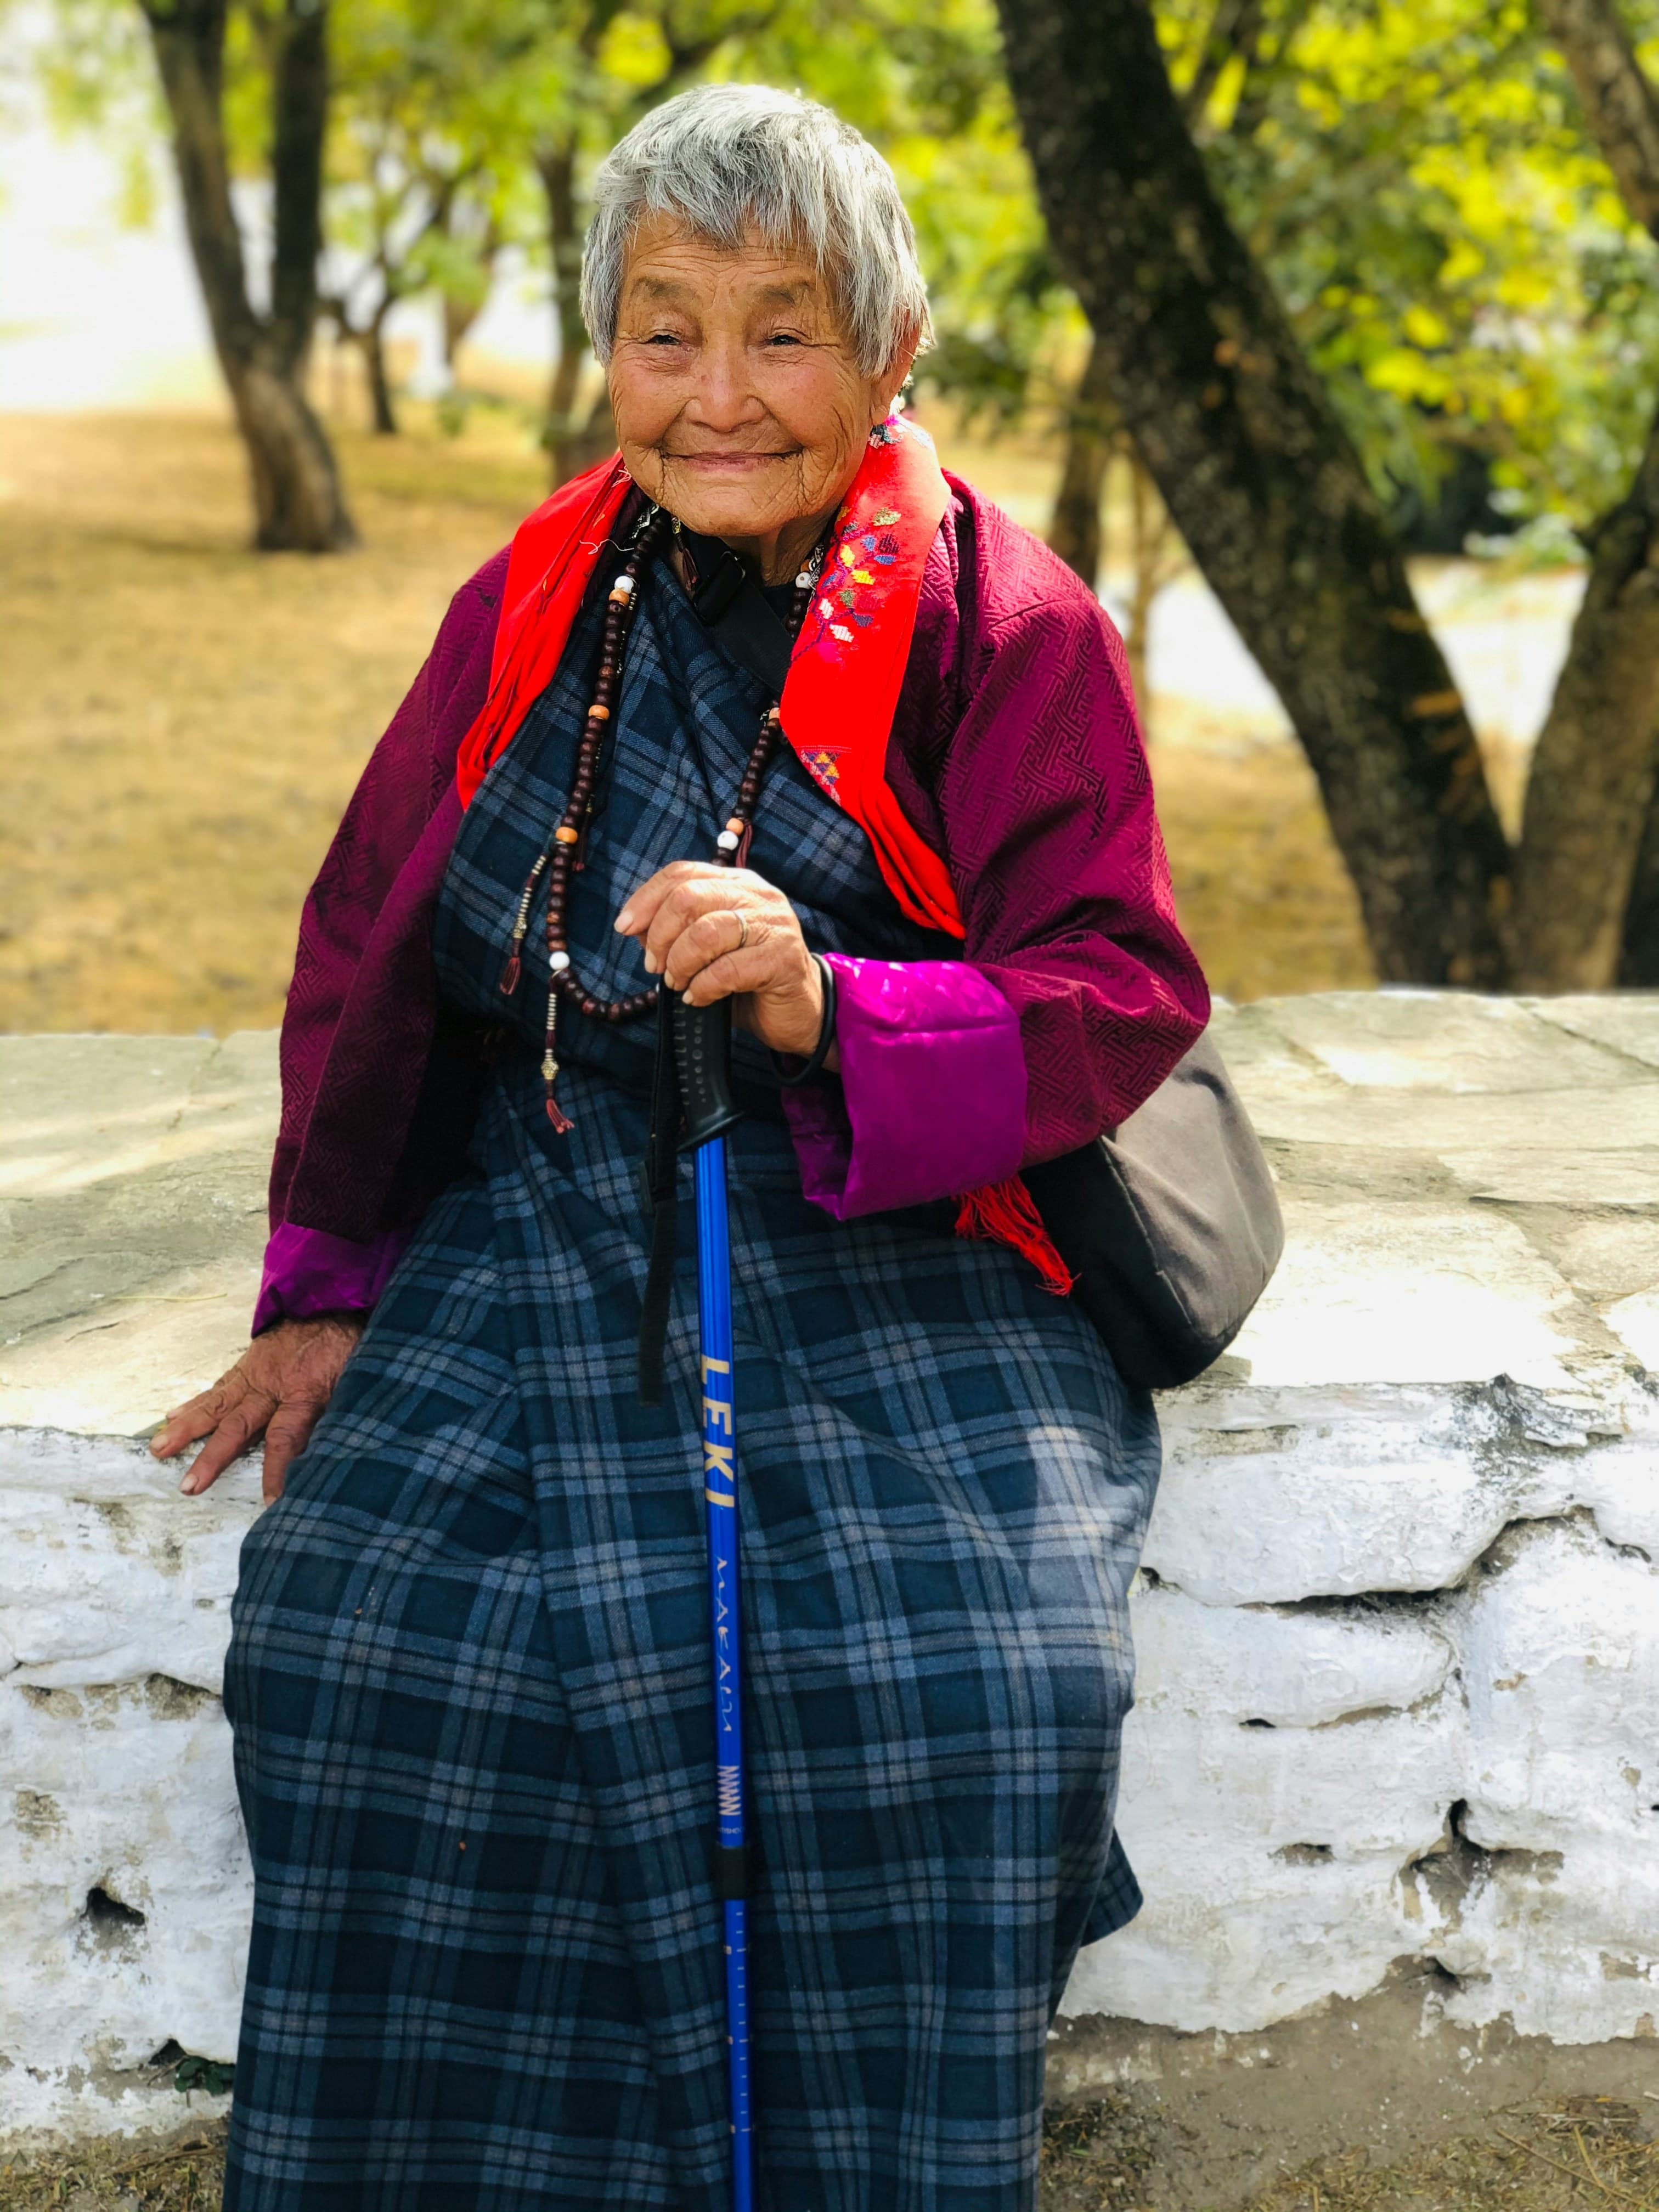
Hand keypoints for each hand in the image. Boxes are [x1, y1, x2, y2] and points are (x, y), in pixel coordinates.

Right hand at [150, 1314, 363, 1504]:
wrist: (334, 1300)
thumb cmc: (349, 1346)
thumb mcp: (355, 1381)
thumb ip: (339, 1416)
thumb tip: (330, 1454)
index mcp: (305, 1392)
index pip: (285, 1437)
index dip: (277, 1470)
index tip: (269, 1501)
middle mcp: (272, 1385)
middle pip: (238, 1425)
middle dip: (212, 1458)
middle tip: (189, 1486)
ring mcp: (255, 1373)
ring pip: (217, 1404)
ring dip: (186, 1429)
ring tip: (159, 1449)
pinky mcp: (247, 1364)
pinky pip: (218, 1387)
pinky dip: (194, 1403)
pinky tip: (171, 1417)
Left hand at [614, 861, 835, 1063]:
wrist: (798, 1012)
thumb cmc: (747, 980)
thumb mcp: (705, 951)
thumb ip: (672, 933)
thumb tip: (635, 928)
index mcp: (737, 884)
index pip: (681, 873)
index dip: (646, 898)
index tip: (625, 927)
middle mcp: (758, 895)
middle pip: (689, 897)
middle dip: (660, 935)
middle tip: (656, 966)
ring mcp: (774, 923)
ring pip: (706, 931)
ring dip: (680, 963)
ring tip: (678, 983)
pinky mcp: (783, 957)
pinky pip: (728, 968)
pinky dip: (702, 986)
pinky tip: (698, 997)